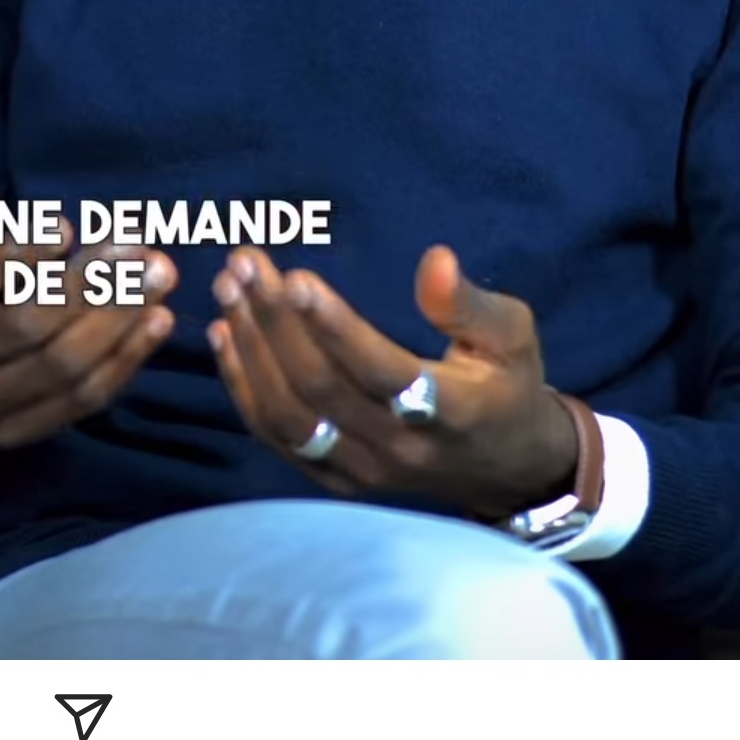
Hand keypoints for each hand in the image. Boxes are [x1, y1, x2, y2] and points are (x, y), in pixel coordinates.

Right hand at [0, 168, 178, 448]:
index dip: (16, 256)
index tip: (66, 227)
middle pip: (25, 328)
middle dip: (88, 284)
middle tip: (136, 245)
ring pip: (61, 368)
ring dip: (119, 319)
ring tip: (158, 274)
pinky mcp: (12, 432)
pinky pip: (79, 400)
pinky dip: (124, 359)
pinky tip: (156, 320)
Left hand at [208, 243, 579, 518]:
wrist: (506, 468)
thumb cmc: (508, 385)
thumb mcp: (511, 336)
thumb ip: (469, 304)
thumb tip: (436, 260)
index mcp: (448, 411)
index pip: (379, 369)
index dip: (334, 326)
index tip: (295, 277)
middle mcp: (398, 448)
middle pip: (320, 387)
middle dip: (275, 321)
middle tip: (245, 264)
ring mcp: (362, 470)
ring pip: (290, 416)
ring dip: (252, 350)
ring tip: (230, 291)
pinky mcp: (337, 479)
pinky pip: (280, 438)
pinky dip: (245, 388)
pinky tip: (228, 336)